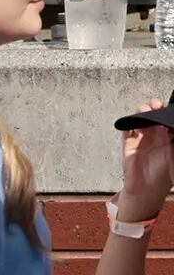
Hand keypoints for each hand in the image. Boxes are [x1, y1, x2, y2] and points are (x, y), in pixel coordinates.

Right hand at [119, 97, 172, 223]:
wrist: (145, 190)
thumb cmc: (162, 178)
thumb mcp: (173, 161)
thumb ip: (172, 147)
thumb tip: (172, 132)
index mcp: (168, 141)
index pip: (167, 123)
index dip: (167, 115)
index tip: (168, 109)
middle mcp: (155, 137)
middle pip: (154, 117)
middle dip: (155, 109)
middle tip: (156, 105)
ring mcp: (141, 139)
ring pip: (140, 120)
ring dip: (142, 113)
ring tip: (145, 111)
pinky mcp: (128, 142)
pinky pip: (127, 129)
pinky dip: (128, 123)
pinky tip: (133, 122)